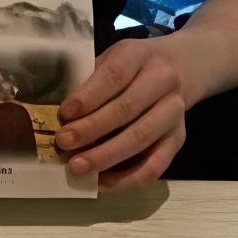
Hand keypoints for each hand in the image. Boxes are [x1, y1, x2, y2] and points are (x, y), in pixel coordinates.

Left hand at [56, 37, 189, 191]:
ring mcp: (174, 112)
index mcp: (137, 56)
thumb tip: (58, 116)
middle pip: (127, 109)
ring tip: (77, 167)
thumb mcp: (110, 59)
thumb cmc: (130, 66)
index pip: (113, 76)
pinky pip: (156, 165)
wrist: (179, 67)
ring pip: (141, 138)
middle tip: (63, 143)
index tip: (64, 114)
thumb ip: (88, 82)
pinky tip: (102, 181)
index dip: (88, 96)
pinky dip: (128, 178)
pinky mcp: (178, 139)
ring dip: (106, 156)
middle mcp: (162, 82)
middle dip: (92, 129)